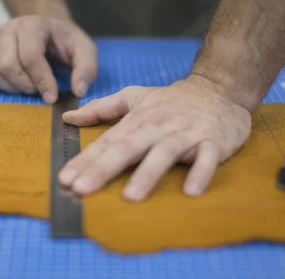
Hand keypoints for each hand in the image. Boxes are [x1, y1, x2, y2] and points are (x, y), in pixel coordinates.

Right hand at [0, 16, 97, 103]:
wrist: (48, 31)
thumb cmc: (65, 41)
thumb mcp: (85, 49)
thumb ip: (87, 68)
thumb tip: (79, 91)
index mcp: (32, 25)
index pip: (30, 56)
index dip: (41, 81)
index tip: (52, 98)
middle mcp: (8, 31)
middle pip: (8, 67)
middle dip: (27, 86)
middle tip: (42, 90)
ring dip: (15, 89)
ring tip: (32, 86)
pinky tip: (15, 85)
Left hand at [58, 75, 252, 200]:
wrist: (219, 88)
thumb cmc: (172, 100)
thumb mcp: (135, 96)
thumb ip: (102, 108)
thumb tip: (68, 116)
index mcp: (137, 120)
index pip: (107, 142)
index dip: (85, 160)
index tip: (65, 179)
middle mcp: (158, 127)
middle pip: (128, 148)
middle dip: (104, 169)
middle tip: (82, 189)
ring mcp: (186, 134)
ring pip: (164, 153)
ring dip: (148, 174)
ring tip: (130, 196)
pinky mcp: (213, 142)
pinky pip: (207, 158)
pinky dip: (200, 173)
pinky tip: (190, 192)